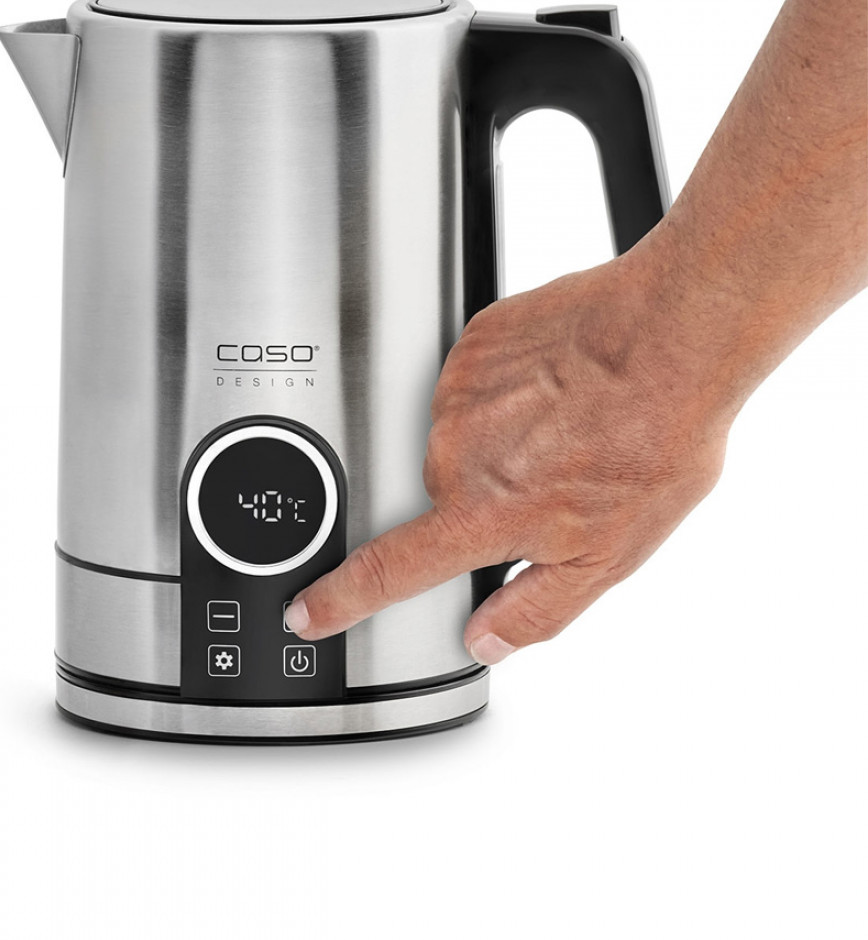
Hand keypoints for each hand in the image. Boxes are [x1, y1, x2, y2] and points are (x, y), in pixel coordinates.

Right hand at [284, 258, 729, 662]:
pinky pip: (472, 384)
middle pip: (443, 494)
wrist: (671, 337)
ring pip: (460, 437)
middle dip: (485, 496)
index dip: (340, 597)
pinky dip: (508, 392)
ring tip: (566, 425)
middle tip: (553, 477)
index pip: (388, 569)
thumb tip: (485, 640)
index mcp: (481, 513)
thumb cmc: (653, 441)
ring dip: (501, 440)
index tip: (306, 609)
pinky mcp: (471, 345)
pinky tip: (556, 386)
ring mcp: (457, 393)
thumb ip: (536, 607)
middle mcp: (454, 455)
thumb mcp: (610, 555)